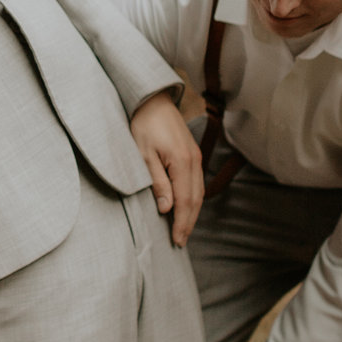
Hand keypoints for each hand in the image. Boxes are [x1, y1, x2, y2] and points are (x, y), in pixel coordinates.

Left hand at [130, 92, 204, 245]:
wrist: (152, 99)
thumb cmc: (143, 125)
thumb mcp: (143, 155)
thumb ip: (157, 182)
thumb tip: (167, 208)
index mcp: (182, 162)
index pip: (184, 201)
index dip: (181, 223)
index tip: (177, 241)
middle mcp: (194, 160)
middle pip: (195, 200)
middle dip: (188, 223)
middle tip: (181, 242)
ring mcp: (196, 156)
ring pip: (199, 192)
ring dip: (192, 213)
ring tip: (184, 230)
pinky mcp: (192, 153)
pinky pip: (196, 182)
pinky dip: (193, 199)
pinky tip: (186, 207)